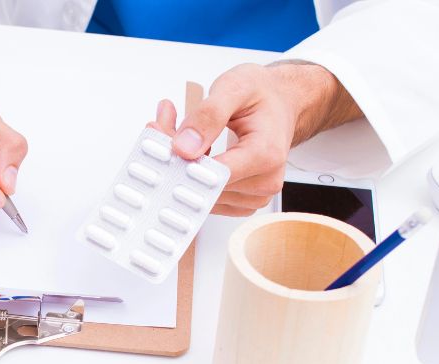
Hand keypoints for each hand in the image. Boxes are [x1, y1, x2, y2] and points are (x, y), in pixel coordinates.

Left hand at [155, 62, 361, 216]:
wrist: (280, 103)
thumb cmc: (263, 95)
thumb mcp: (235, 87)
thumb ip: (208, 115)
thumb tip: (184, 147)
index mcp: (266, 154)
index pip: (214, 175)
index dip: (181, 162)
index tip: (157, 143)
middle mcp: (264, 180)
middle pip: (203, 184)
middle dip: (174, 157)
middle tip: (160, 124)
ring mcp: (253, 195)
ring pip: (199, 192)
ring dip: (178, 164)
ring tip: (175, 129)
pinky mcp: (242, 201)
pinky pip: (205, 196)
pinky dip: (190, 174)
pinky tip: (188, 149)